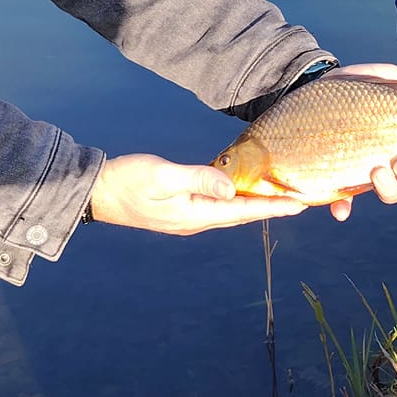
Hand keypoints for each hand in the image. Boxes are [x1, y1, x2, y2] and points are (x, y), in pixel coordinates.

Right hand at [89, 154, 305, 233]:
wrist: (97, 192)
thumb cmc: (127, 180)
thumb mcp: (163, 175)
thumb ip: (199, 179)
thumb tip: (232, 187)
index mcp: (194, 214)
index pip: (243, 211)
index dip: (273, 207)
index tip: (299, 205)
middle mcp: (196, 221)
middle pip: (241, 215)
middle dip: (271, 208)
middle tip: (300, 201)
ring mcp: (188, 218)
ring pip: (230, 213)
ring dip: (255, 206)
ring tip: (280, 198)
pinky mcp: (181, 211)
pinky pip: (217, 208)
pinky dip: (236, 201)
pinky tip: (244, 192)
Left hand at [304, 64, 396, 217]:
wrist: (309, 89)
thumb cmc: (353, 85)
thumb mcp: (383, 76)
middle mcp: (392, 157)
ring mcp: (367, 170)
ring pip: (390, 193)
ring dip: (389, 188)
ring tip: (376, 170)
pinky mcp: (339, 178)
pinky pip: (345, 201)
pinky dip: (344, 208)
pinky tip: (341, 209)